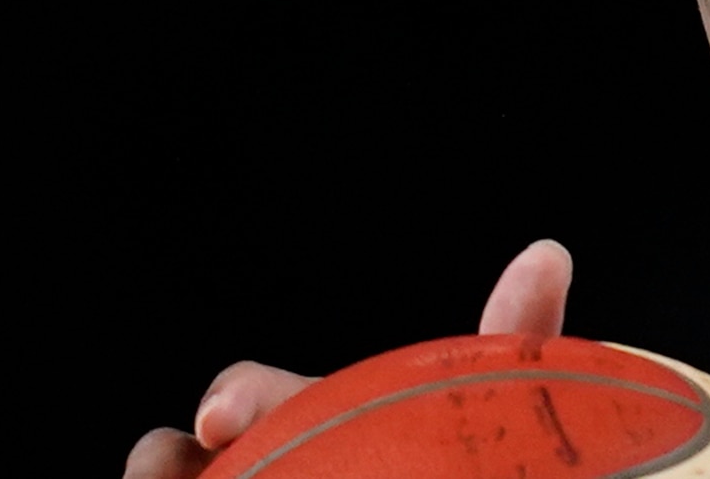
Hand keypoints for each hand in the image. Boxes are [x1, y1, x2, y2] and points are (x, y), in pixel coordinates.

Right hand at [120, 238, 573, 477]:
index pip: (249, 398)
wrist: (463, 476)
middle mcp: (264, 461)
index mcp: (315, 421)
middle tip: (195, 453)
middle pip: (187, 451)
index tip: (221, 416)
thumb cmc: (455, 451)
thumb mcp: (483, 402)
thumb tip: (547, 253)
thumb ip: (511, 343)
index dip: (234, 399)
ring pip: (166, 476)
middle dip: (178, 453)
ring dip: (162, 475)